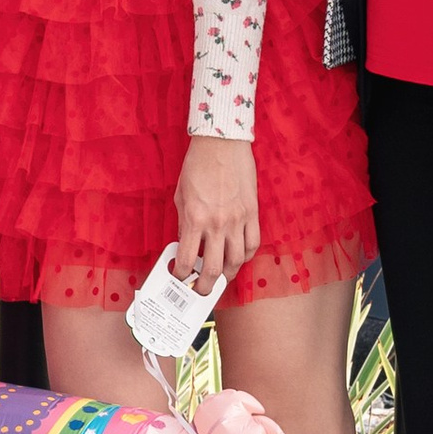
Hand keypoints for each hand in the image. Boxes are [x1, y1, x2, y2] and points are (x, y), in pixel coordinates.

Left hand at [172, 135, 259, 299]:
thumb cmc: (197, 165)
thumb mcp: (181, 195)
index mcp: (195, 218)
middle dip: (205, 286)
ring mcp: (238, 219)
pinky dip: (246, 255)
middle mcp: (217, 223)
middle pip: (213, 268)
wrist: (222, 143)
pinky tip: (239, 256)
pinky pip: (253, 242)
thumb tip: (187, 244)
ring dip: (228, 274)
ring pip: (237, 260)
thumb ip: (185, 222)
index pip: (187, 258)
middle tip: (201, 290)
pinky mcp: (252, 212)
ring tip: (221, 276)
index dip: (181, 275)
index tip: (179, 278)